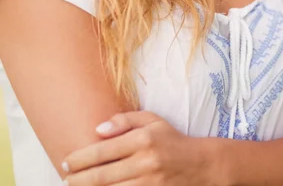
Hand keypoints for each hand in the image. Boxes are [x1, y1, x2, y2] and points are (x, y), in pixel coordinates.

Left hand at [61, 110, 215, 184]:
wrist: (200, 165)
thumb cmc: (171, 140)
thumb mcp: (152, 120)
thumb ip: (125, 120)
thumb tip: (98, 129)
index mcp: (143, 139)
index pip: (103, 151)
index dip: (80, 158)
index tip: (66, 162)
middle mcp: (145, 162)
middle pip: (102, 175)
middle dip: (78, 179)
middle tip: (65, 178)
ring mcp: (149, 183)